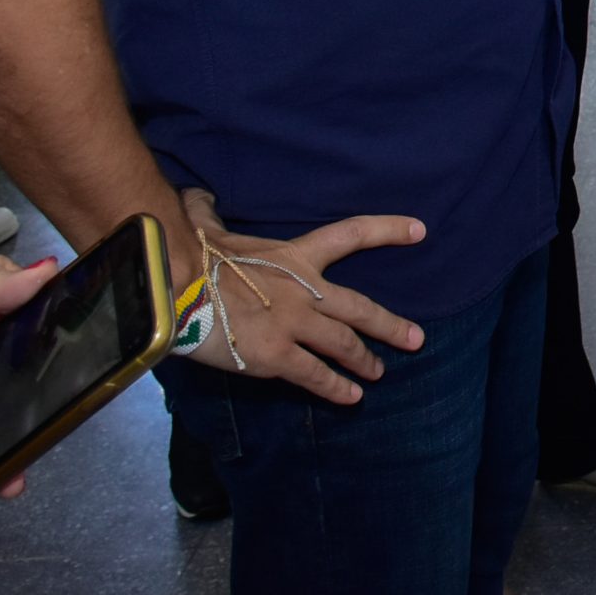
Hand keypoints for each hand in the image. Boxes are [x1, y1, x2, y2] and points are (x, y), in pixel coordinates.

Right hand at [177, 189, 423, 405]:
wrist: (174, 289)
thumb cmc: (190, 255)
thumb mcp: (208, 229)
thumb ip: (210, 214)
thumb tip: (197, 197)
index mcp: (295, 255)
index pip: (352, 234)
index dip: (389, 230)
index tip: (421, 230)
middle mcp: (305, 289)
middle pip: (361, 308)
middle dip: (390, 325)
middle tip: (417, 339)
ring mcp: (294, 324)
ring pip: (344, 344)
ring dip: (365, 360)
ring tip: (380, 373)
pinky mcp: (276, 356)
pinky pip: (315, 375)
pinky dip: (336, 388)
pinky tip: (351, 397)